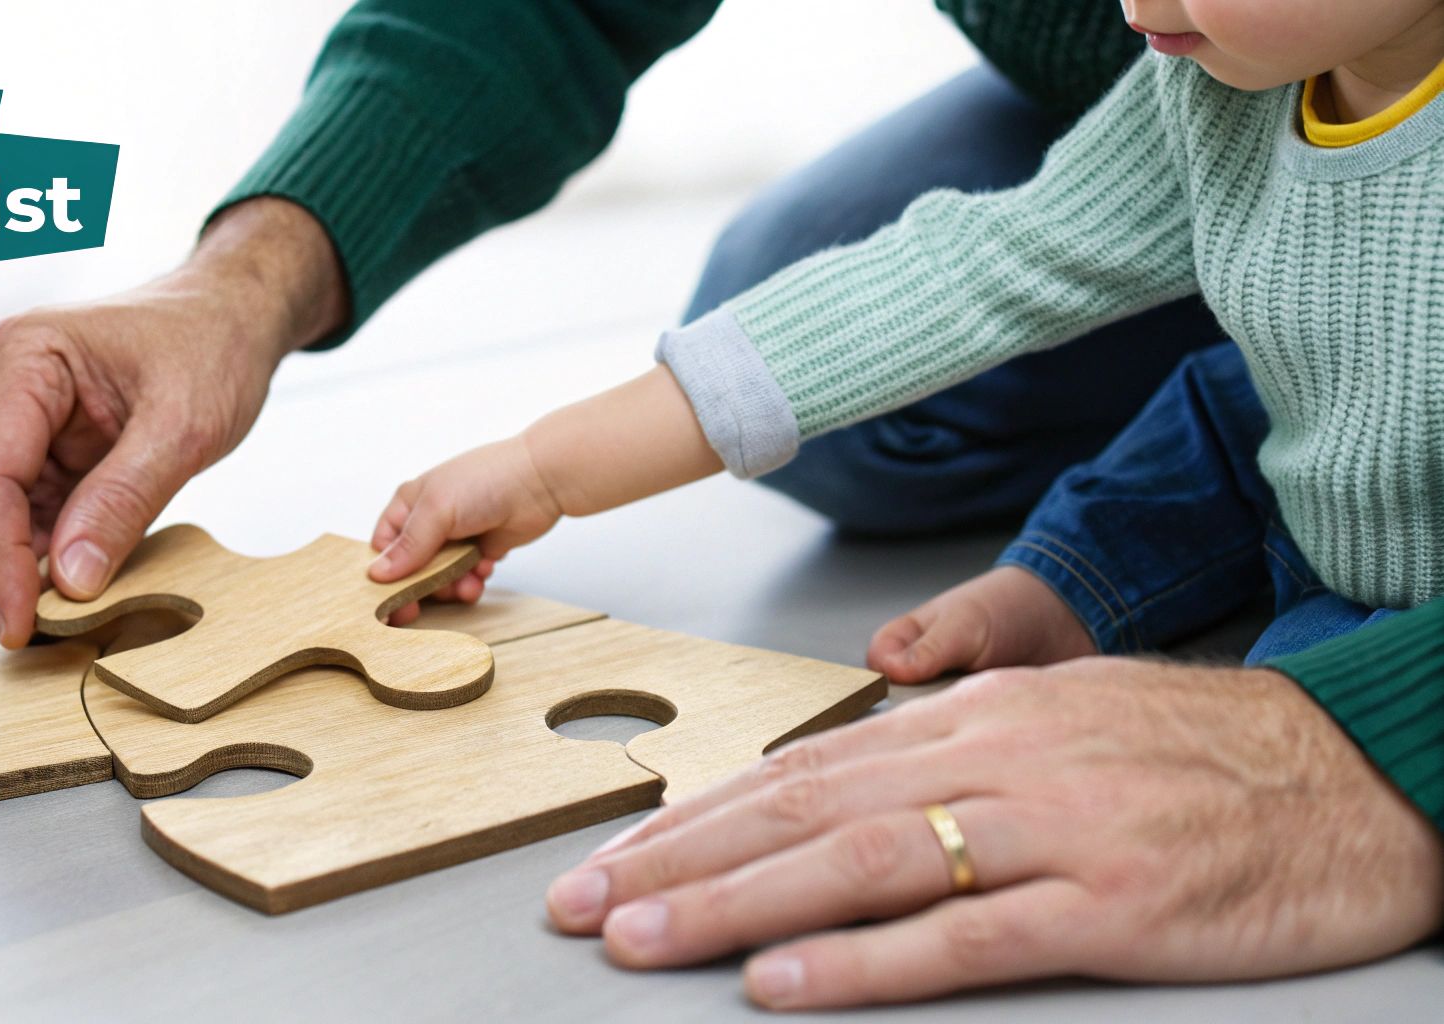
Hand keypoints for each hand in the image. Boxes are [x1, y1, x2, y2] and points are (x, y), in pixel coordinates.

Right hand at [0, 197, 348, 645]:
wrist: (229, 316)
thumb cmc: (211, 345)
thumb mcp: (187, 427)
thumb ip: (125, 500)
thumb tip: (70, 581)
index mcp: (20, 356)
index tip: (23, 624)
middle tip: (39, 632)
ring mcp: (1, 415)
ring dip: (6, 566)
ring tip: (65, 610)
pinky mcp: (26, 446)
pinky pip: (8, 514)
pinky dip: (30, 554)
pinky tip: (73, 579)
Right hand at [368, 436, 563, 624]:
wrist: (541, 482)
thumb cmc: (488, 480)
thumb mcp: (438, 510)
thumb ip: (409, 545)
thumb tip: (377, 573)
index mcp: (410, 504)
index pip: (383, 546)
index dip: (386, 574)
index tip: (392, 598)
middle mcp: (430, 521)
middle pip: (410, 568)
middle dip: (420, 586)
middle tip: (424, 604)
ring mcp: (456, 537)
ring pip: (439, 577)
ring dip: (450, 585)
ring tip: (466, 582)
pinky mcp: (480, 551)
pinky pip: (465, 578)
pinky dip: (472, 581)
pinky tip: (484, 570)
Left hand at [545, 658, 1443, 1009]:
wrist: (1349, 776)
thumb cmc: (1195, 753)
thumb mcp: (1051, 715)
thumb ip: (938, 739)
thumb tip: (831, 769)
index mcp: (969, 717)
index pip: (797, 771)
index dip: (691, 818)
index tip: (609, 858)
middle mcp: (988, 758)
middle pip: (798, 813)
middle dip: (674, 862)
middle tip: (578, 907)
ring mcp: (1046, 830)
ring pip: (857, 865)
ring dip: (731, 906)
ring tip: (640, 940)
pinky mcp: (1106, 906)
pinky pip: (963, 936)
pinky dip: (862, 963)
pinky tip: (784, 984)